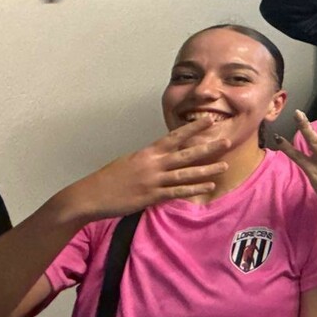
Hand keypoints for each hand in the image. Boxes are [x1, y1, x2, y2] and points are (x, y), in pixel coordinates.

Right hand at [54, 118, 230, 224]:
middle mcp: (153, 164)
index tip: (209, 120)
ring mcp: (153, 181)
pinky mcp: (151, 197)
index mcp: (147, 152)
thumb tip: (164, 156)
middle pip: (185, 154)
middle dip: (207, 147)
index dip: (193, 128)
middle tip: (227, 140)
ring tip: (225, 165)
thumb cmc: (109, 178)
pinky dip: (193, 189)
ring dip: (207, 170)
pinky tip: (209, 186)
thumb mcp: (130, 161)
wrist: (90, 195)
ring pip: (186, 174)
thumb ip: (149, 159)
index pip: (174, 137)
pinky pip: (177, 192)